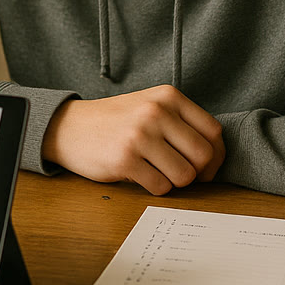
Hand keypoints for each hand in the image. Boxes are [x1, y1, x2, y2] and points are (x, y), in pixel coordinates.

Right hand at [41, 86, 224, 194]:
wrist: (69, 127)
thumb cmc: (115, 121)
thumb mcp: (150, 105)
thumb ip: (181, 122)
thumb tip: (215, 157)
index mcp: (168, 97)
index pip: (213, 131)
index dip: (216, 155)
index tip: (205, 166)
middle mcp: (156, 112)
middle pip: (203, 156)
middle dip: (196, 173)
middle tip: (181, 173)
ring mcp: (140, 135)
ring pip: (184, 175)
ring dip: (174, 182)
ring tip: (157, 172)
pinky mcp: (125, 159)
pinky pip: (160, 186)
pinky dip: (155, 188)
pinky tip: (141, 175)